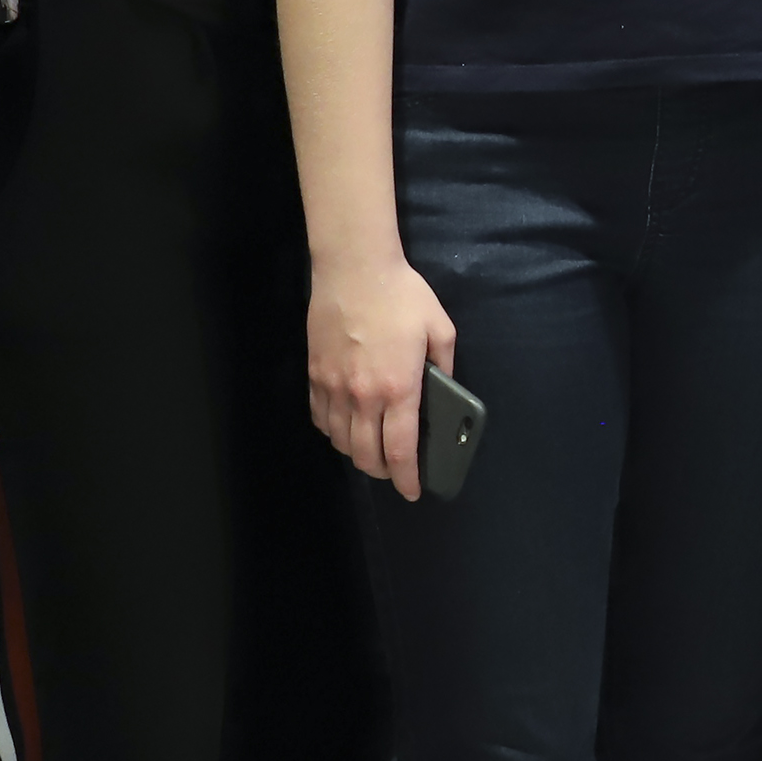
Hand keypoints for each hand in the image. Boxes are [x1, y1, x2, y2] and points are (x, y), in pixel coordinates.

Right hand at [306, 253, 458, 497]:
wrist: (354, 268)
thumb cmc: (402, 295)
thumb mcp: (440, 328)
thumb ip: (445, 365)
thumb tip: (446, 390)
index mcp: (398, 389)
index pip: (400, 450)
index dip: (407, 478)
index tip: (413, 492)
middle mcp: (363, 396)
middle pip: (366, 456)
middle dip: (383, 473)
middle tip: (395, 471)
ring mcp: (334, 388)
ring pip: (341, 442)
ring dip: (357, 453)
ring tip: (371, 449)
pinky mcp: (314, 376)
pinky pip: (320, 419)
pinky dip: (333, 432)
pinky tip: (345, 426)